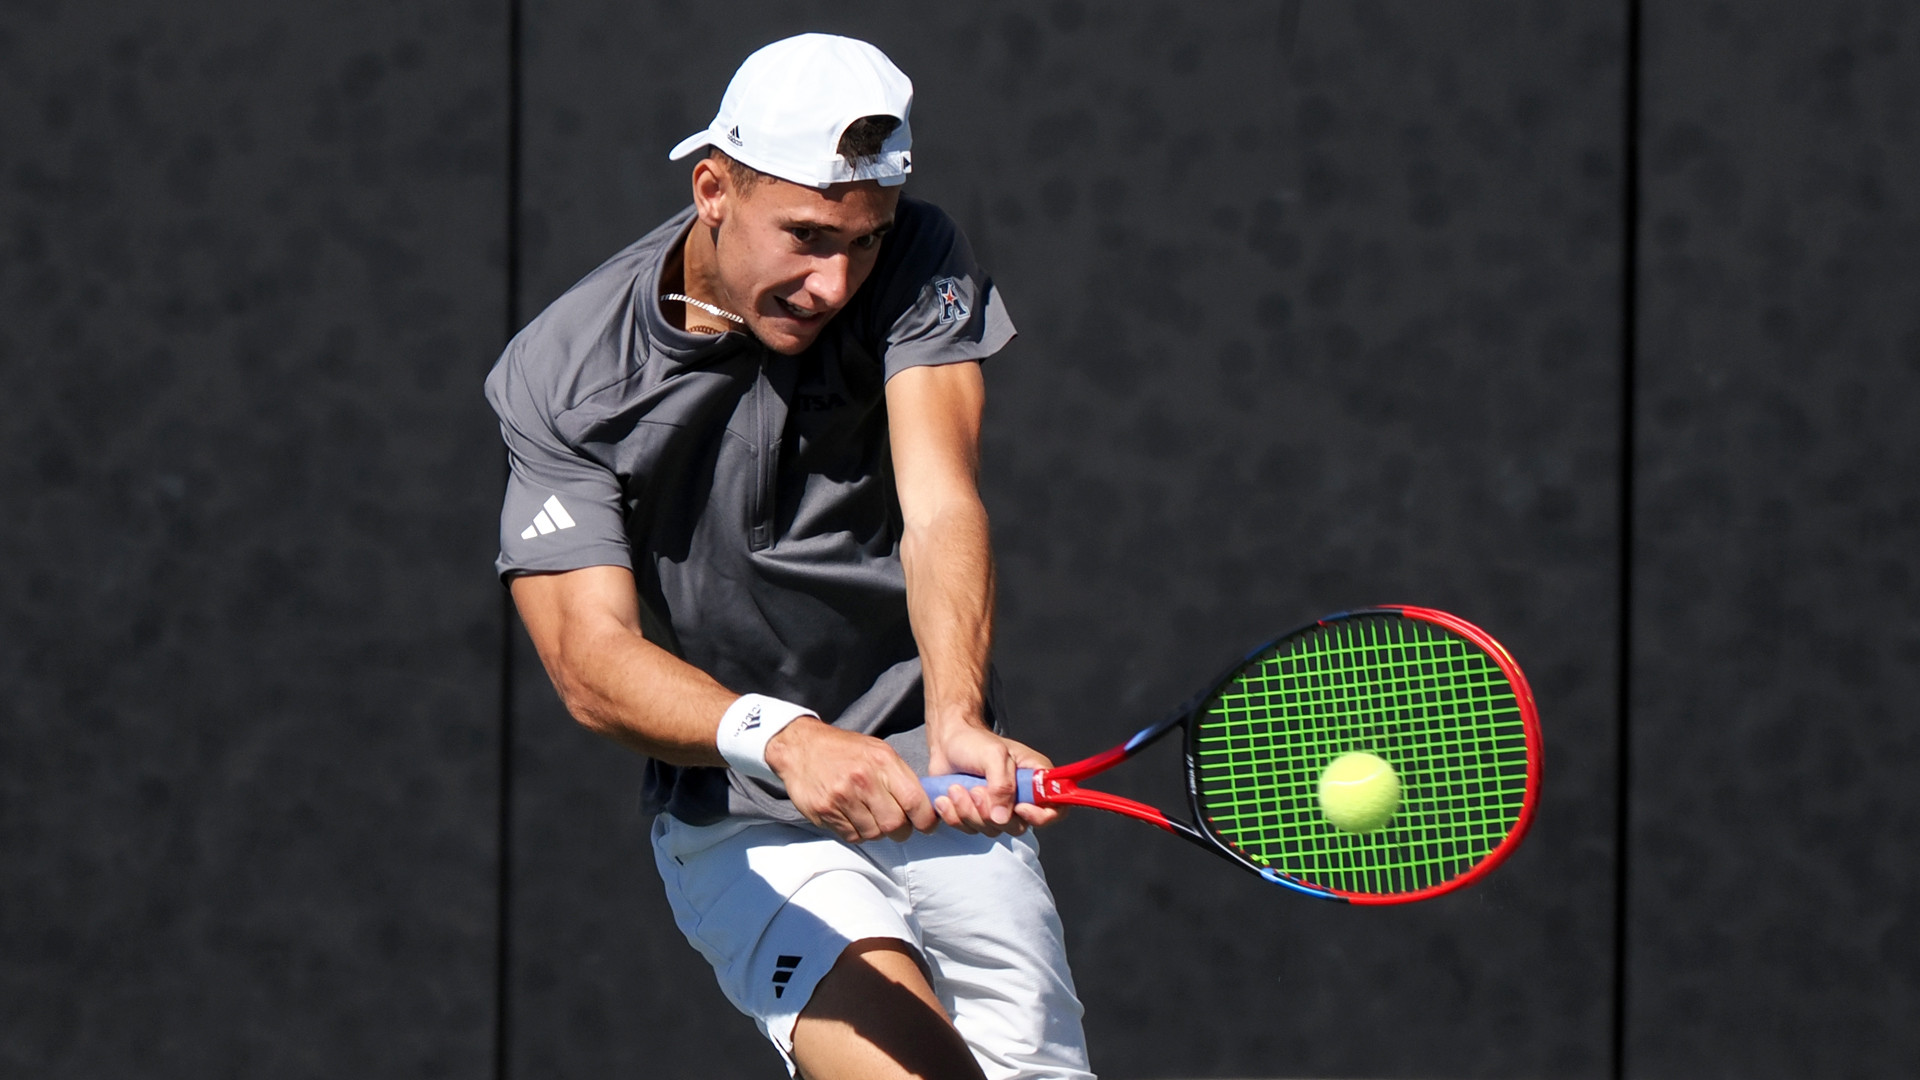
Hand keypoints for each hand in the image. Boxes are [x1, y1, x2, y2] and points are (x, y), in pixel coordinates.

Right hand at [764, 717, 936, 843]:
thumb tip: (924, 806)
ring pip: (874, 834)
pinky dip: (857, 832)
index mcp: (882, 761)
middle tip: (896, 825)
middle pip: (895, 824)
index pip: (915, 800)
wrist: (801, 747)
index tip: (926, 825)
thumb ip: (900, 777)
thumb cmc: (844, 750)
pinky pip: (852, 836)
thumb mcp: (878, 751)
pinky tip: (852, 816)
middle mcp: (863, 779)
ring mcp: (842, 796)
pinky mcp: (825, 811)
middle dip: (900, 830)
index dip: (926, 820)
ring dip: (876, 831)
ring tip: (869, 815)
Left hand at [925, 724, 1059, 836]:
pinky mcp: (976, 815)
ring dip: (968, 811)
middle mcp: (1020, 798)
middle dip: (989, 812)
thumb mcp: (994, 756)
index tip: (1018, 807)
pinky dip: (954, 815)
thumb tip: (1003, 818)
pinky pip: (969, 829)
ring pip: (990, 829)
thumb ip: (1002, 786)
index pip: (1056, 810)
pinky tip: (947, 796)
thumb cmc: (975, 742)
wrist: (947, 742)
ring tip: (956, 788)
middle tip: (975, 789)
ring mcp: (998, 809)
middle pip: (1017, 826)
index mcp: (1036, 779)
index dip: (1040, 817)